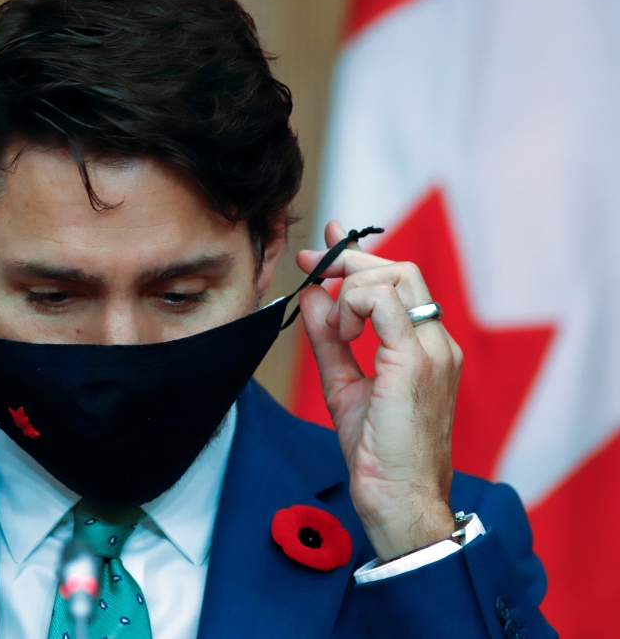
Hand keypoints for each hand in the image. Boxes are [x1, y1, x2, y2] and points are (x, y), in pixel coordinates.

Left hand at [296, 221, 460, 560]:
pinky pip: (384, 302)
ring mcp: (432, 349)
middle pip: (401, 269)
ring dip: (350, 289)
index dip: (360, 257)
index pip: (400, 282)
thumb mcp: (344, 385)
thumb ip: (329, 340)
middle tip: (312, 263)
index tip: (324, 250)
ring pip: (395, 277)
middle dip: (350, 258)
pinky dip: (353, 305)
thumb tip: (313, 297)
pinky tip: (343, 332)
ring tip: (336, 329)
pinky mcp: (416, 360)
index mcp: (426, 347)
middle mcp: (437, 342)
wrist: (398, 499)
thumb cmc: (377, 453)